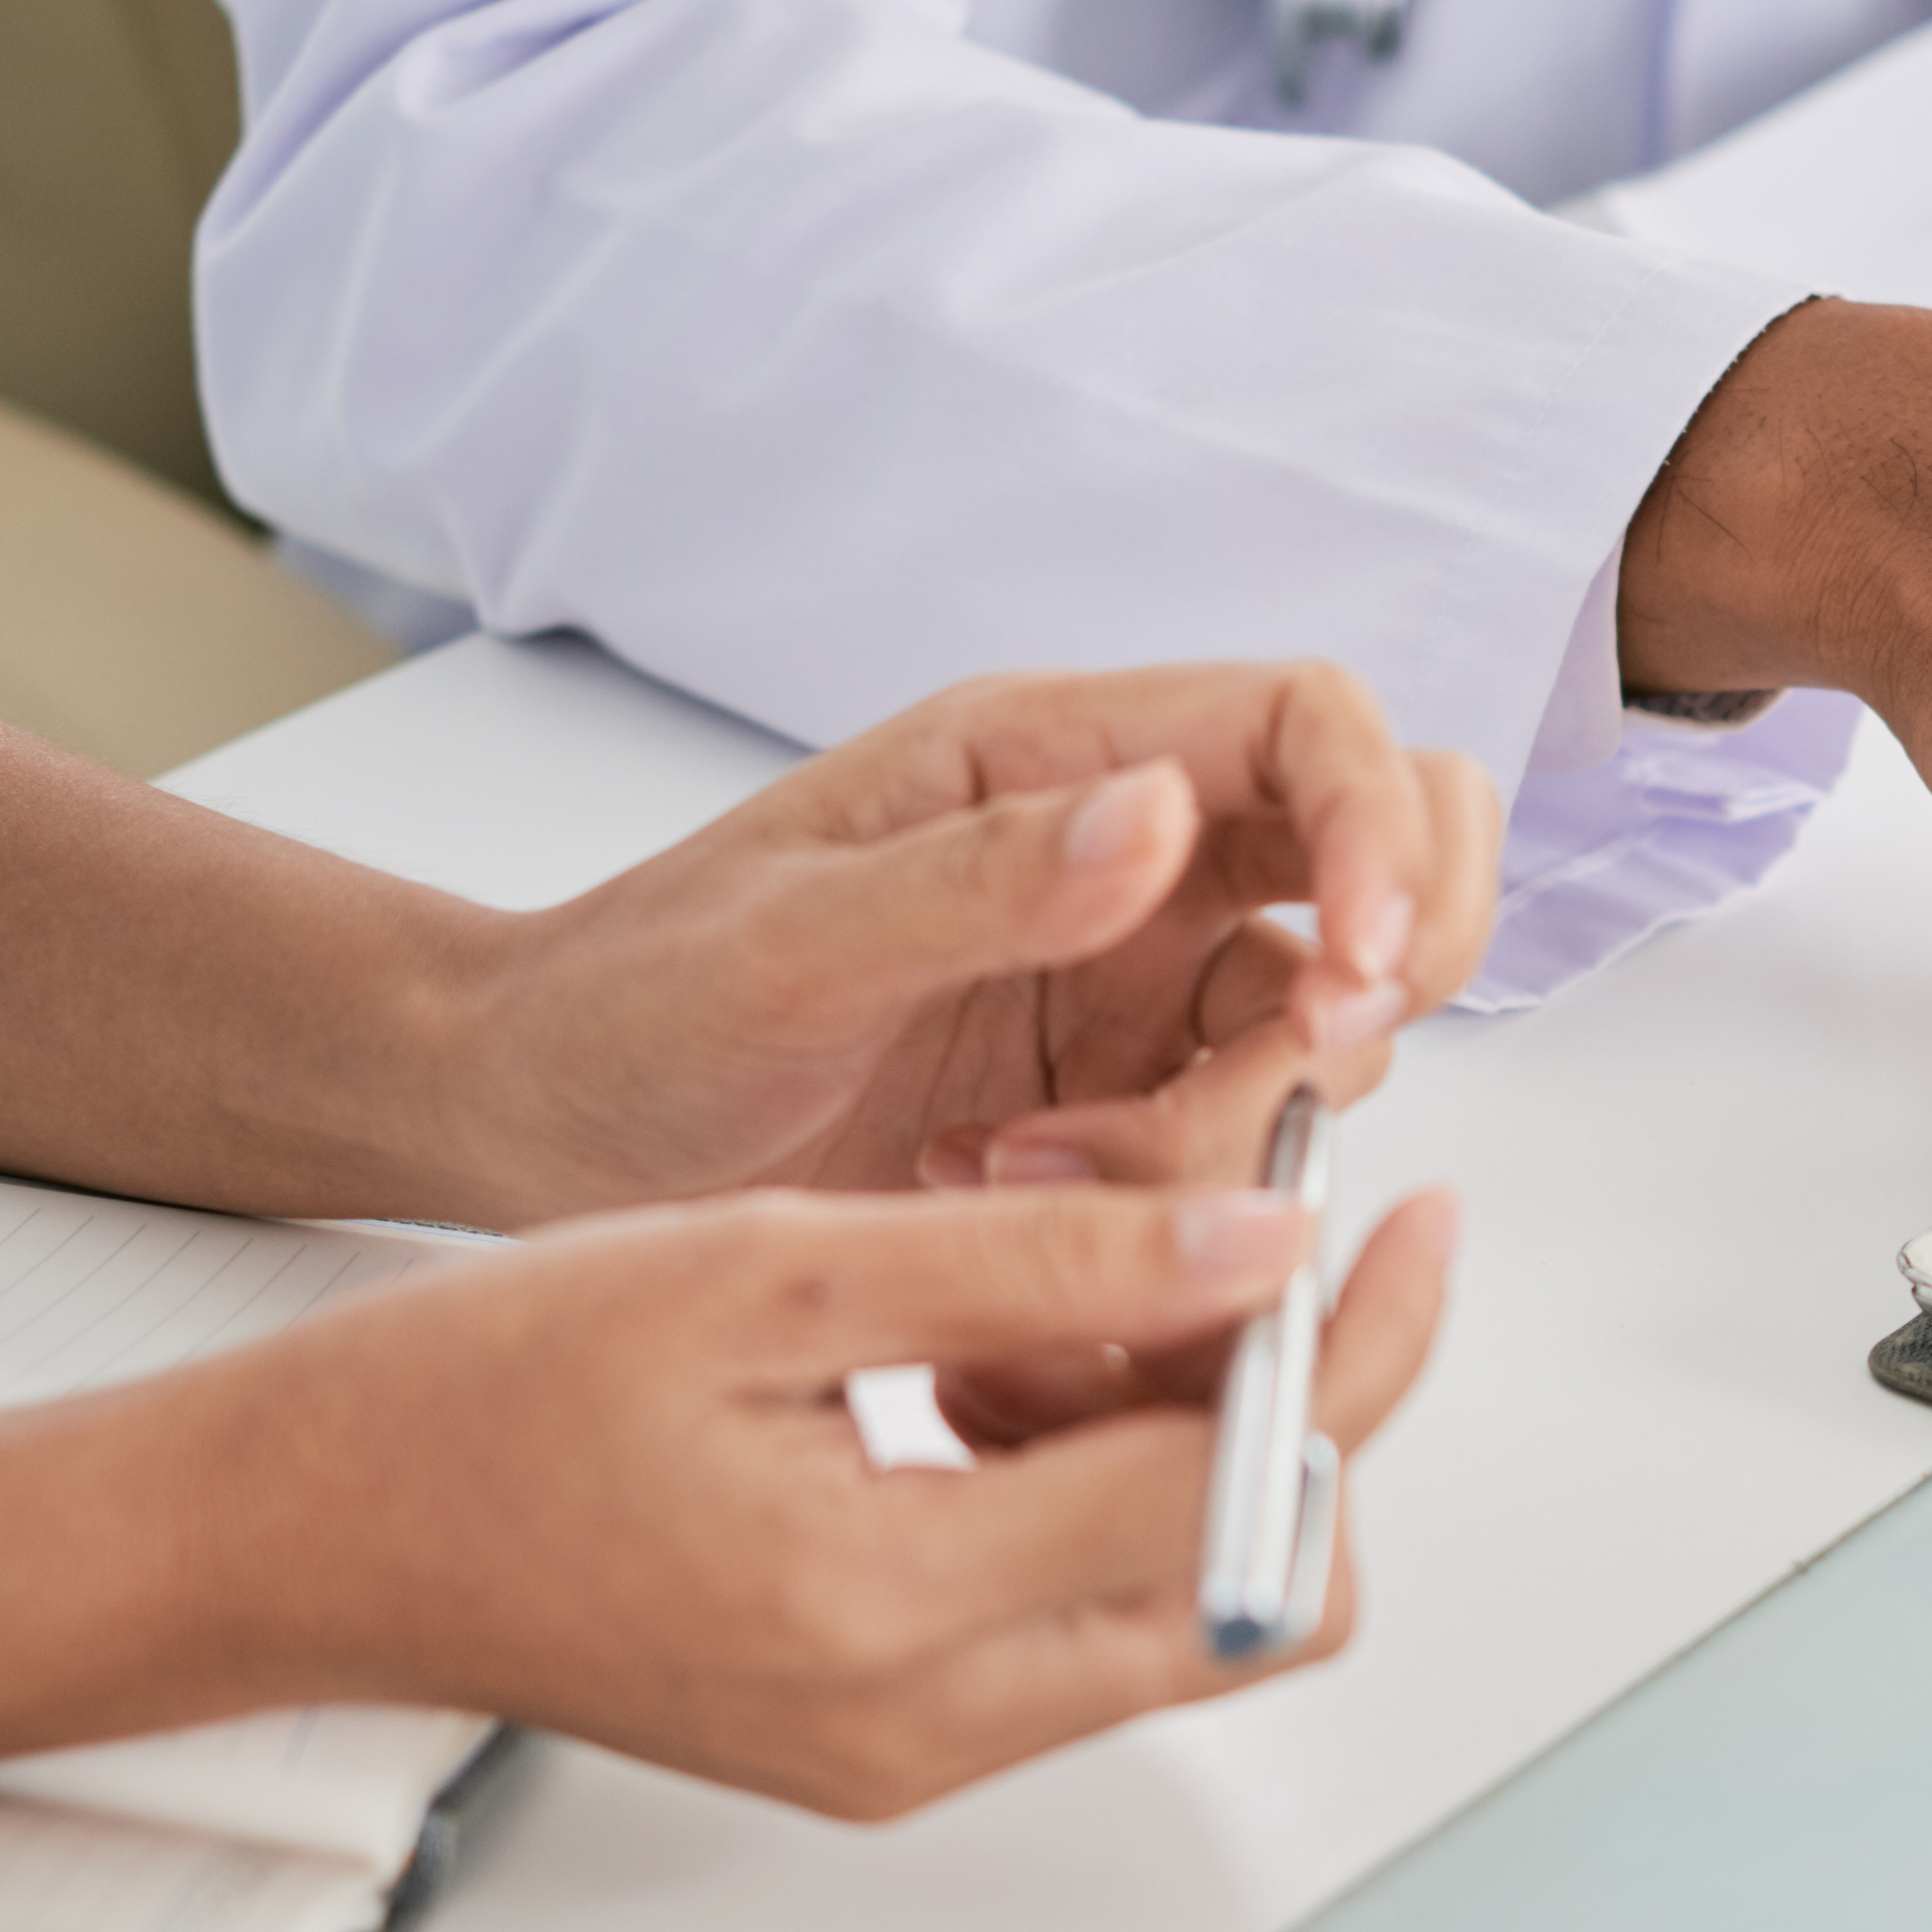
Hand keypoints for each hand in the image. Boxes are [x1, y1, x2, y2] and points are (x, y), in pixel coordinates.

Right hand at [224, 1175, 1459, 1809]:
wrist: (306, 1534)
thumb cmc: (476, 1395)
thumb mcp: (771, 1268)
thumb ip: (1039, 1262)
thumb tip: (1268, 1240)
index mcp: (885, 1607)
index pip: (1233, 1491)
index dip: (1356, 1345)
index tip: (1404, 1221)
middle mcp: (923, 1725)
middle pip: (1255, 1589)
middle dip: (1296, 1407)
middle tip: (1241, 1246)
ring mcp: (910, 1755)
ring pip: (1181, 1609)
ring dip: (1185, 1447)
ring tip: (1052, 1301)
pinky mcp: (889, 1743)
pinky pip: (1080, 1625)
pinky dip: (1095, 1495)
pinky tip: (990, 1375)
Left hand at [425, 663, 1503, 1227]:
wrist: (542, 1129)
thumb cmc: (632, 1003)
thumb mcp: (787, 941)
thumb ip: (981, 878)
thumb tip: (1159, 816)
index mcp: (1055, 756)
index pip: (1313, 730)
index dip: (1383, 831)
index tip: (1359, 971)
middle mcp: (1127, 856)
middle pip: (1383, 857)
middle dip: (1389, 967)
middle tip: (1305, 1070)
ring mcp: (1133, 983)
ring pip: (1324, 1028)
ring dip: (1240, 1121)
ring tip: (1030, 1170)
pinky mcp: (1117, 1103)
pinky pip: (1239, 1144)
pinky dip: (1178, 1199)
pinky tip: (1009, 1201)